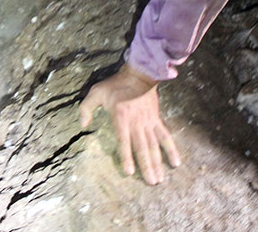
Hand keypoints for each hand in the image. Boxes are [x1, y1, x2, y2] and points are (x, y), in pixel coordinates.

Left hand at [79, 63, 180, 184]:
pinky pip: (165, 136)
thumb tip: (82, 124)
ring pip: (154, 145)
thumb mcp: (96, 92)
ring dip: (157, 163)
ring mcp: (148, 122)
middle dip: (147, 166)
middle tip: (151, 183)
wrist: (138, 74)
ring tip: (160, 178)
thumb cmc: (115, 85)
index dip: (127, 157)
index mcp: (121, 118)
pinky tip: (175, 162)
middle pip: (142, 148)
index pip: (124, 141)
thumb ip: (86, 108)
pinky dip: (171, 149)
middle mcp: (136, 123)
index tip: (130, 172)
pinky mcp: (156, 120)